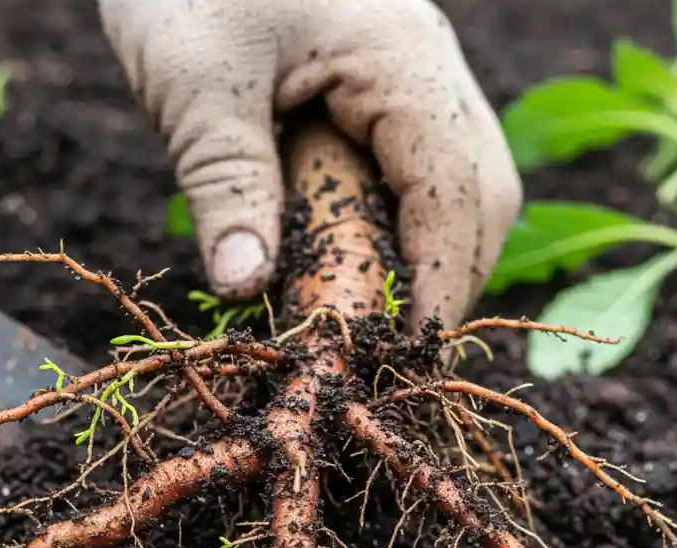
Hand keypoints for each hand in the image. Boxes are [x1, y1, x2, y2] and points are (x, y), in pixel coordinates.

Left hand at [98, 0, 521, 325]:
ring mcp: (409, 78)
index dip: (441, 284)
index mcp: (402, 61)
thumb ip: (226, 183)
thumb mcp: (196, 82)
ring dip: (429, 261)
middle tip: (398, 353)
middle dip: (449, 282)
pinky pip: (414, 173)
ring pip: (457, 187)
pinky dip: (398, 230)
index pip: (455, 193)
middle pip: (479, 196)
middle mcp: (426, 69)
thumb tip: (244, 288)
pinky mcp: (379, 91)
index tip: (410, 355)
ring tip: (383, 325)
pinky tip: (360, 267)